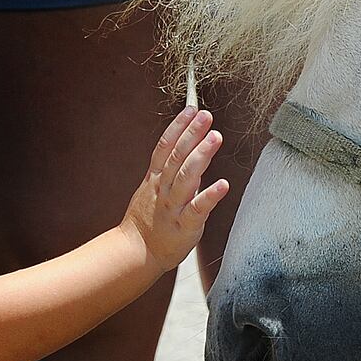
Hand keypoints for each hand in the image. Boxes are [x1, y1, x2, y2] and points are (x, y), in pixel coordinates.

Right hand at [121, 107, 229, 273]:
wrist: (136, 252)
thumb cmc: (148, 221)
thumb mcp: (152, 190)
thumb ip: (169, 170)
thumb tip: (189, 148)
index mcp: (155, 179)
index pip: (165, 147)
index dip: (178, 127)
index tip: (191, 108)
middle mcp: (163, 189)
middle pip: (176, 157)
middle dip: (191, 135)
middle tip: (206, 116)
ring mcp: (172, 207)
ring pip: (185, 178)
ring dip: (201, 156)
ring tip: (216, 137)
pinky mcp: (184, 227)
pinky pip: (197, 209)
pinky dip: (210, 196)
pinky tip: (224, 184)